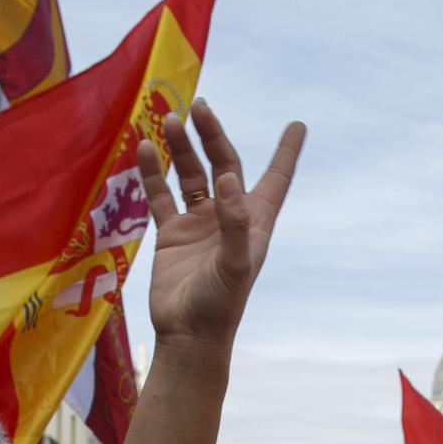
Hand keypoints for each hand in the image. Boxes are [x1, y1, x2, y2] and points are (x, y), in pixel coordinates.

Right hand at [136, 101, 304, 348]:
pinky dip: (152, 173)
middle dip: (213, 135)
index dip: (287, 152)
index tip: (298, 124)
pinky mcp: (171, 234)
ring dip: (181, 148)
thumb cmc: (220, 305)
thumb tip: (230, 178)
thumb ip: (234, 221)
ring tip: (169, 120)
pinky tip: (144, 149)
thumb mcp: (235, 264)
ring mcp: (199, 224)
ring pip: (190, 174)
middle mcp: (228, 217)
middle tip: (200, 106)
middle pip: (224, 164)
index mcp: (254, 222)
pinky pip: (161, 195)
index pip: (276, 179)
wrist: (188, 337)